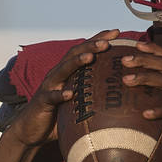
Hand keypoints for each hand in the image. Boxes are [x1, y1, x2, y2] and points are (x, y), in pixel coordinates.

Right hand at [4, 29, 119, 147]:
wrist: (33, 129)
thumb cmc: (62, 113)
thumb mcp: (82, 101)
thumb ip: (99, 94)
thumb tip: (128, 95)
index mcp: (70, 72)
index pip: (86, 51)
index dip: (99, 39)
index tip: (117, 32)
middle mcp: (59, 74)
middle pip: (75, 55)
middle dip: (91, 46)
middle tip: (107, 41)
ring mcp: (50, 86)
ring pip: (63, 70)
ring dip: (76, 62)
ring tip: (90, 57)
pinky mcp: (42, 101)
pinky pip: (51, 97)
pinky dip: (59, 95)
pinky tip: (69, 94)